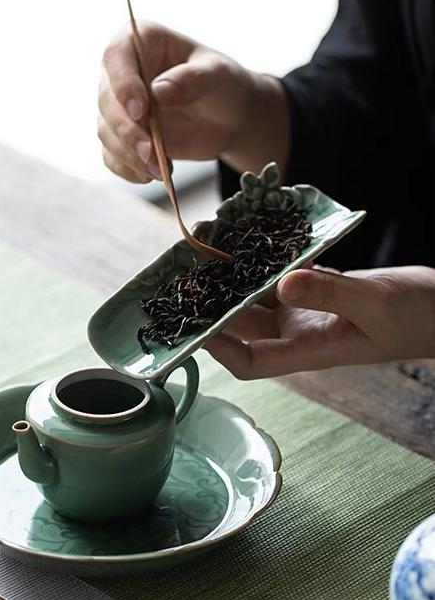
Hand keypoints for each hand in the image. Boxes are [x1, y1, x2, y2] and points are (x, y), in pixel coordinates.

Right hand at [98, 21, 287, 182]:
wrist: (228, 117)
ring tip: (161, 170)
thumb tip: (158, 92)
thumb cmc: (223, 85)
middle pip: (106, 101)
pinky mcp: (122, 137)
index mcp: (141, 42)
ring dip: (129, 155)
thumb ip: (190, 80)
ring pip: (106, 132)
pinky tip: (151, 176)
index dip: (123, 85)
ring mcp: (119, 107)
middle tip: (151, 154)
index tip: (141, 111)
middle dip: (127, 132)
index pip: (116, 58)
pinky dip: (128, 170)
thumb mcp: (217, 75)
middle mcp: (122, 73)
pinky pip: (112, 156)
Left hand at [204, 265, 434, 378]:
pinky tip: (248, 237)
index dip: (220, 349)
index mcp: (309, 349)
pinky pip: (279, 275)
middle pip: (243, 324)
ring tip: (209, 248)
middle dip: (215, 303)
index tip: (195, 326)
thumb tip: (282, 283)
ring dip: (233, 276)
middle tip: (187, 274)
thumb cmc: (417, 316)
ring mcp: (305, 310)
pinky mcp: (315, 288)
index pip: (251, 362)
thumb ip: (331, 292)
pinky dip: (264, 259)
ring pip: (257, 296)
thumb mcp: (374, 303)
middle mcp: (299, 332)